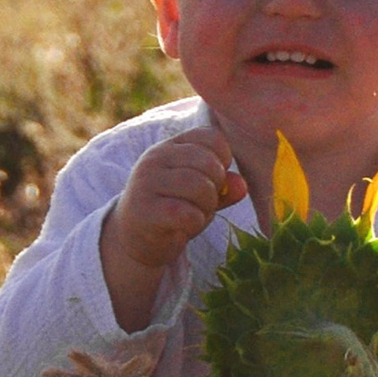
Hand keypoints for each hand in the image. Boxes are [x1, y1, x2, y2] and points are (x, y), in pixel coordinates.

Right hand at [99, 126, 245, 329]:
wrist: (135, 240)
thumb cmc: (174, 209)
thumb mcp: (202, 194)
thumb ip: (224, 186)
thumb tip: (242, 186)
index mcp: (170, 147)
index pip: (211, 137)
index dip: (223, 159)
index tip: (214, 179)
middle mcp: (155, 158)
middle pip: (209, 163)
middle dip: (216, 188)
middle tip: (203, 203)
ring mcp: (146, 183)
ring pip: (200, 187)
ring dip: (207, 207)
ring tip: (194, 214)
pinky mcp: (144, 210)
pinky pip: (187, 213)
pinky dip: (196, 222)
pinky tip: (184, 226)